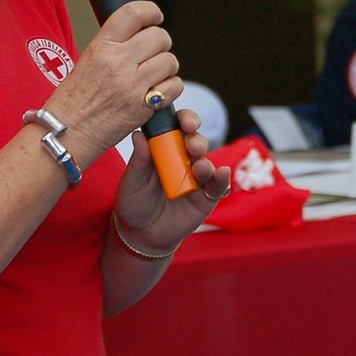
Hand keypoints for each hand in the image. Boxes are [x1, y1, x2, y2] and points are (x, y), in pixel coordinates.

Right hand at [44, 0, 179, 165]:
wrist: (66, 133)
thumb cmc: (73, 100)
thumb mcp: (87, 61)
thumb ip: (113, 46)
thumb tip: (140, 34)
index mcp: (101, 46)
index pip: (134, 13)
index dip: (150, 11)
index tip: (155, 17)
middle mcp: (118, 62)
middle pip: (159, 37)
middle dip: (161, 44)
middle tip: (152, 54)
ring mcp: (132, 84)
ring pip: (170, 61)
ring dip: (166, 68)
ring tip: (152, 76)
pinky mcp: (143, 106)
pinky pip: (173, 86)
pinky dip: (169, 89)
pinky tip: (155, 93)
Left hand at [113, 108, 232, 251]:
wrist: (141, 236)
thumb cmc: (133, 203)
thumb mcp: (132, 182)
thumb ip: (139, 160)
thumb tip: (138, 134)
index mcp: (165, 150)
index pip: (178, 127)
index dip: (184, 120)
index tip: (184, 122)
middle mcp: (184, 160)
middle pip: (196, 142)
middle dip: (196, 141)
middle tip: (191, 146)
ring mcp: (197, 179)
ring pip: (207, 162)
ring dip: (205, 161)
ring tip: (199, 167)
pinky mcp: (206, 198)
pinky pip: (218, 185)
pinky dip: (222, 178)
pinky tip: (222, 173)